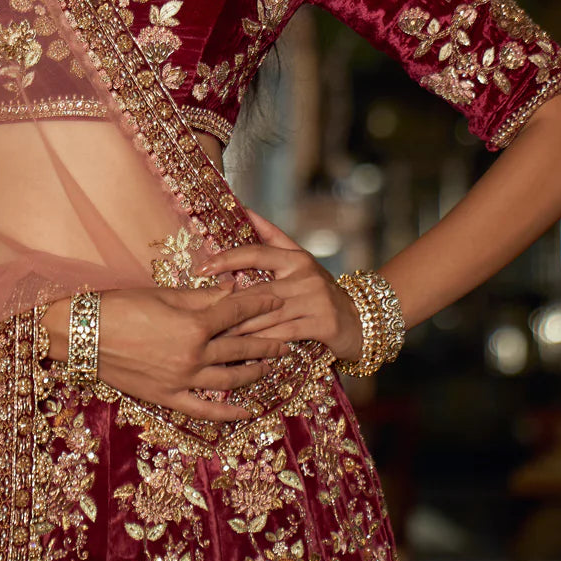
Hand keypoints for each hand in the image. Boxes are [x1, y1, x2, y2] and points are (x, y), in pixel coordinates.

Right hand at [43, 277, 287, 422]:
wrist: (83, 335)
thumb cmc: (120, 307)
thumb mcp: (163, 295)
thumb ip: (201, 297)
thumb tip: (231, 290)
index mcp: (195, 324)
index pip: (237, 311)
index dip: (259, 303)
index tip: (276, 297)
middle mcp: (194, 355)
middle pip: (241, 347)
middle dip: (267, 340)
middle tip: (286, 338)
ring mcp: (183, 380)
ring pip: (230, 379)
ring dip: (254, 372)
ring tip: (269, 366)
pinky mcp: (168, 397)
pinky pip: (205, 409)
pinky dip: (229, 412)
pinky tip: (247, 411)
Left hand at [194, 209, 362, 364]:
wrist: (362, 319)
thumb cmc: (319, 291)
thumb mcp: (300, 261)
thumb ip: (272, 237)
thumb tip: (245, 209)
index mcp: (297, 258)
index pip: (256, 253)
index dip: (226, 259)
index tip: (201, 269)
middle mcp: (306, 275)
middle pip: (257, 291)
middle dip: (226, 306)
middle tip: (199, 316)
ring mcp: (316, 299)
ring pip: (267, 315)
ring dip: (238, 329)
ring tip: (213, 337)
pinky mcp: (323, 324)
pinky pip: (283, 334)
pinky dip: (262, 343)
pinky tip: (245, 351)